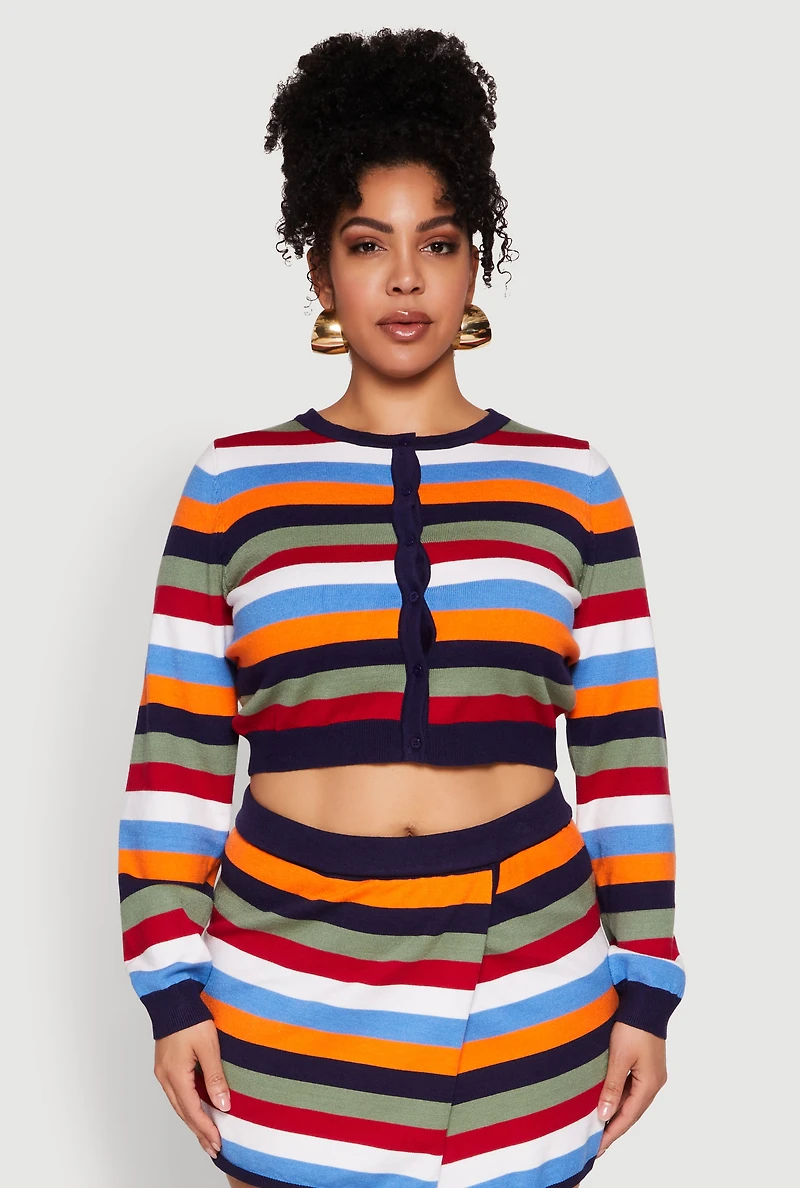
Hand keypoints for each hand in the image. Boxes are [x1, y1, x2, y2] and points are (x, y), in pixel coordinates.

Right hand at [154, 1019, 231, 1159]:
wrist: (172, 998)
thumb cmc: (190, 1017)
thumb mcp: (208, 1046)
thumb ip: (215, 1077)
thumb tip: (223, 1105)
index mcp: (175, 1075)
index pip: (192, 1111)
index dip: (206, 1128)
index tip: (218, 1143)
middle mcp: (165, 1077)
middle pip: (183, 1113)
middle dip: (199, 1131)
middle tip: (212, 1147)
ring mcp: (163, 1072)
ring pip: (179, 1105)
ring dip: (193, 1121)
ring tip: (206, 1135)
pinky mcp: (165, 1065)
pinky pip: (177, 1094)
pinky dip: (188, 1106)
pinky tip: (196, 1110)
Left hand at [596, 1020, 666, 1155]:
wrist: (646, 1001)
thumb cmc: (633, 1026)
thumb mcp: (619, 1057)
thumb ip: (612, 1086)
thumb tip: (604, 1114)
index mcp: (650, 1084)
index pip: (628, 1116)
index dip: (612, 1132)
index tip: (598, 1148)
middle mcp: (653, 1082)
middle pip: (631, 1111)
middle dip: (614, 1127)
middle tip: (596, 1144)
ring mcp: (651, 1074)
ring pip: (631, 1100)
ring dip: (616, 1112)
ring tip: (599, 1126)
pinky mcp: (645, 1065)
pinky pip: (631, 1088)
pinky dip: (619, 1097)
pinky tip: (607, 1101)